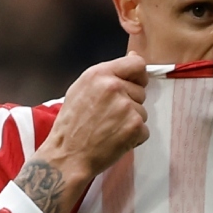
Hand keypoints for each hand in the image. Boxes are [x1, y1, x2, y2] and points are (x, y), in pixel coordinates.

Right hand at [32, 53, 149, 204]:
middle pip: (140, 91)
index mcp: (99, 74)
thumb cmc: (71, 126)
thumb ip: (108, 74)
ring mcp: (126, 107)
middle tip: (108, 117)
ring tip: (108, 129)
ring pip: (143, 111)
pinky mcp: (135, 126)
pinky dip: (134, 138)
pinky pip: (144, 130)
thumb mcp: (81, 89)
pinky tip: (115, 140)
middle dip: (130, 103)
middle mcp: (114, 87)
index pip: (137, 64)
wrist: (67, 156)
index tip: (134, 85)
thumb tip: (134, 56)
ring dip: (131, 122)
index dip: (138, 76)